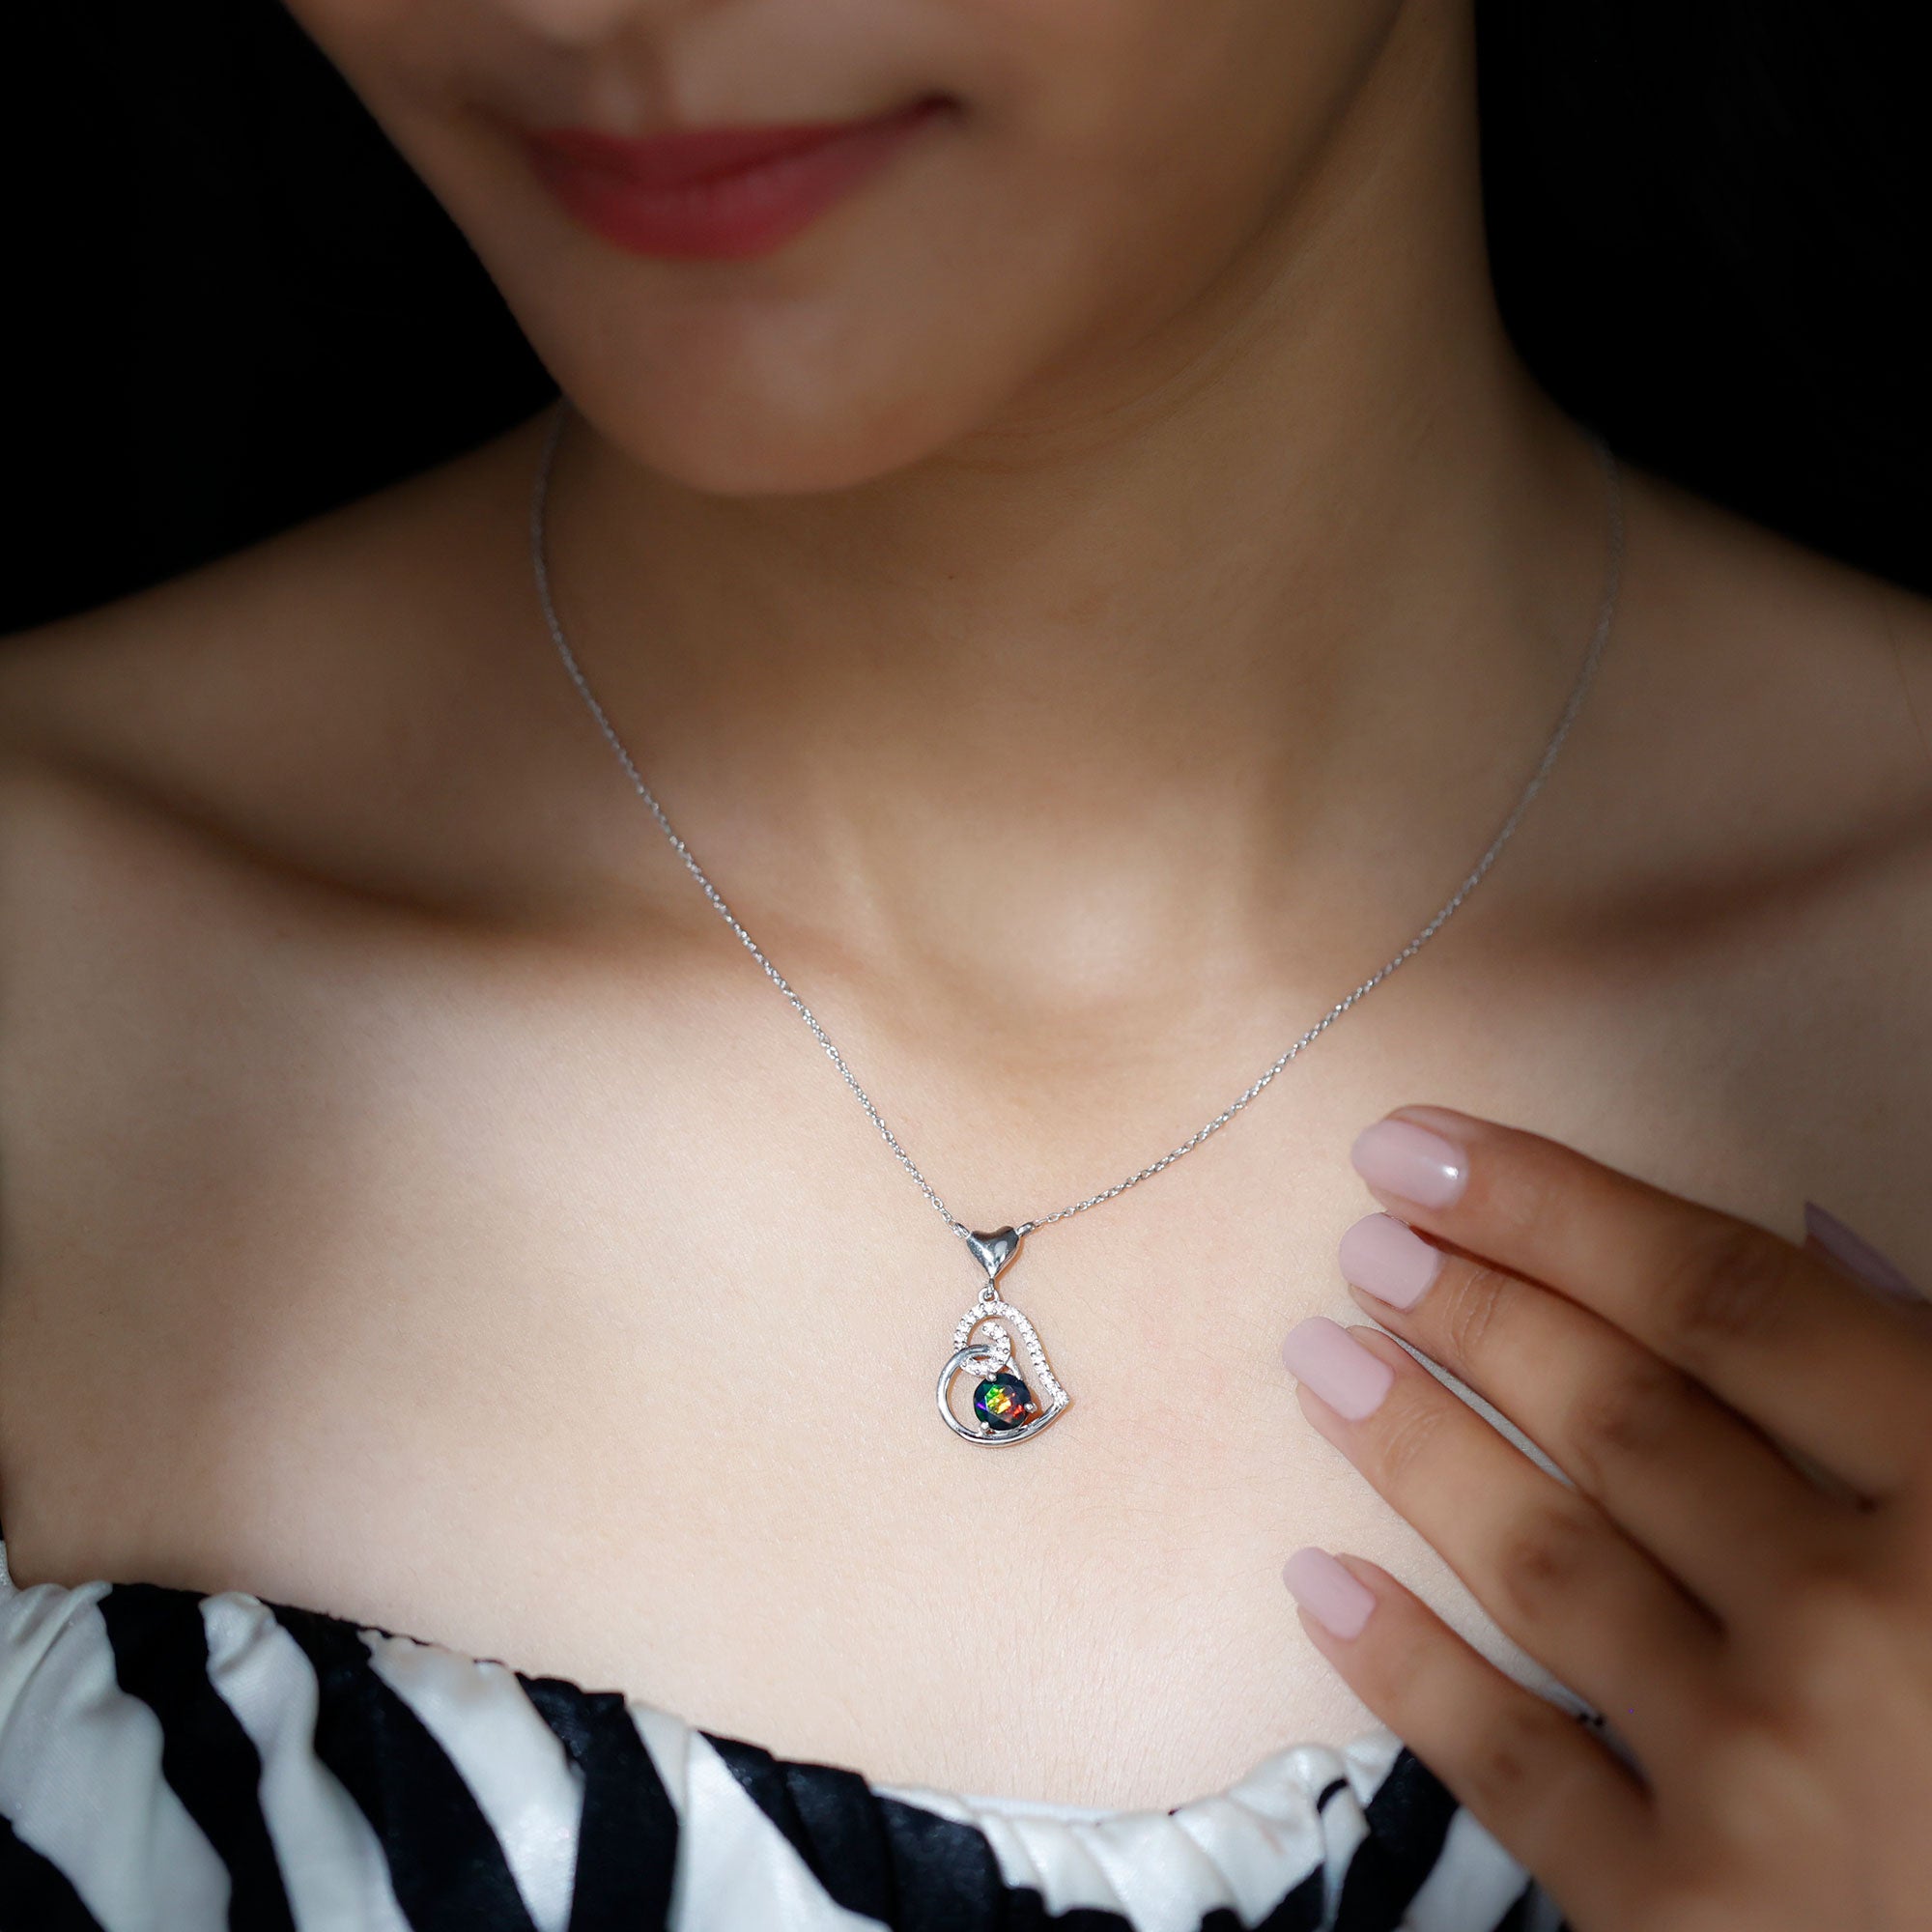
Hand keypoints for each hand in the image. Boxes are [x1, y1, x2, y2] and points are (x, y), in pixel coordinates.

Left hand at [1277, 1103, 1931, 1931]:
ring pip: (1545, 1563)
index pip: (1726, 1304)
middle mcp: (1864, 1632)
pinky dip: (1406, 1669)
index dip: (1558, 1209)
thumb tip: (1821, 1252)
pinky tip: (1319, 1581)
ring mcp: (1769, 1784)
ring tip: (1323, 1358)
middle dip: (1474, 1313)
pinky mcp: (1691, 1924)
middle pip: (1618, 1417)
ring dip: (1416, 1447)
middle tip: (1369, 1247)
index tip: (1424, 1148)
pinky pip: (1512, 1767)